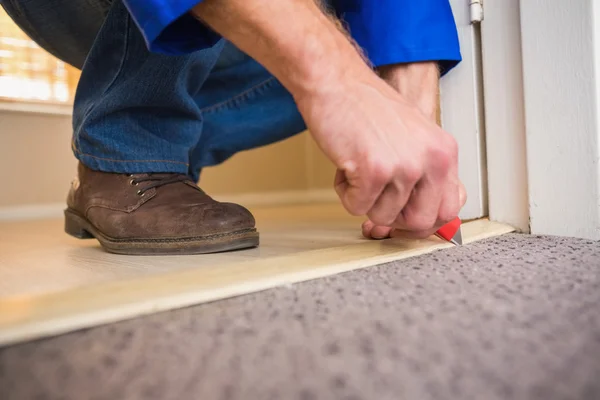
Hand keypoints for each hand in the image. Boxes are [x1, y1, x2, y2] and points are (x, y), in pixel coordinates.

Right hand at [295, 63, 463, 237]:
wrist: (336, 82)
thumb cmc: (366, 107)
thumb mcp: (412, 138)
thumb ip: (424, 175)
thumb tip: (420, 220)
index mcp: (445, 152)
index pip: (450, 209)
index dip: (424, 221)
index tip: (405, 218)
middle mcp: (431, 160)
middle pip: (419, 223)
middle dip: (393, 219)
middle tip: (376, 199)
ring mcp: (404, 166)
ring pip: (383, 217)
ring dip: (363, 199)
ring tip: (358, 169)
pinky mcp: (374, 171)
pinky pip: (357, 207)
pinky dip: (345, 192)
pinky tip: (345, 166)